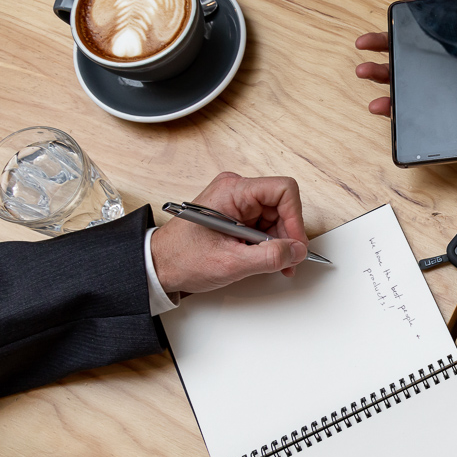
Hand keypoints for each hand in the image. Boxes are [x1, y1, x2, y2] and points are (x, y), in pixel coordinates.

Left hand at [150, 172, 309, 294]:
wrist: (159, 266)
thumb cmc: (181, 258)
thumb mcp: (230, 262)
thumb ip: (268, 257)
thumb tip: (297, 250)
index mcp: (232, 191)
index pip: (283, 190)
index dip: (294, 218)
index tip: (295, 244)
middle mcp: (236, 191)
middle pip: (282, 206)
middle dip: (287, 235)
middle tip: (286, 260)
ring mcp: (237, 202)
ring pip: (277, 217)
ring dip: (279, 243)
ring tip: (271, 263)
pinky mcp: (237, 214)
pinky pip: (265, 225)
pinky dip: (269, 244)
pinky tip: (263, 259)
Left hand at [356, 0, 456, 115]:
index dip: (435, 108)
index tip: (413, 118)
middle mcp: (456, 55)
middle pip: (425, 83)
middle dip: (400, 95)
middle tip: (378, 104)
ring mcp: (437, 42)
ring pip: (409, 63)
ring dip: (385, 70)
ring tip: (364, 71)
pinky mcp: (423, 26)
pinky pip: (401, 37)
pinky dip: (382, 41)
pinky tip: (366, 43)